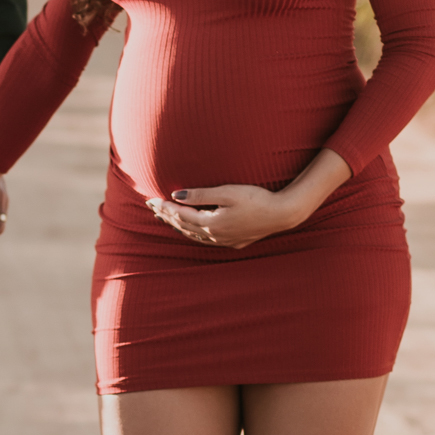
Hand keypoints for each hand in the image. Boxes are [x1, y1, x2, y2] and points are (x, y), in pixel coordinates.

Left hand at [147, 183, 297, 250]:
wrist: (282, 214)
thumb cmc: (256, 199)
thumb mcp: (227, 192)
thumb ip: (200, 195)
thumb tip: (175, 195)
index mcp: (211, 223)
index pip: (181, 215)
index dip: (165, 207)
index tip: (151, 200)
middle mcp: (215, 236)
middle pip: (184, 227)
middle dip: (167, 216)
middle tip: (151, 207)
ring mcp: (225, 241)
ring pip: (193, 235)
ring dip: (178, 226)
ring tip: (165, 218)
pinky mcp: (234, 242)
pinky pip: (206, 240)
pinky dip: (193, 233)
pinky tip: (191, 230)